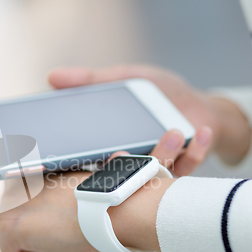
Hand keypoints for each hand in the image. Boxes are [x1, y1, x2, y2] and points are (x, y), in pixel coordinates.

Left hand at [0, 152, 174, 251]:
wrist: (104, 208)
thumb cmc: (97, 199)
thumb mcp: (70, 185)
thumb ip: (53, 190)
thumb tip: (53, 203)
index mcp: (27, 172)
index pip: (18, 201)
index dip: (39, 215)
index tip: (56, 219)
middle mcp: (11, 185)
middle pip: (12, 219)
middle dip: (33, 229)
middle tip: (60, 228)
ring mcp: (6, 206)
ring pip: (8, 238)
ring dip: (32, 243)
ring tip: (58, 235)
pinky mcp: (8, 228)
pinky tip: (52, 246)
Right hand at [49, 65, 251, 173]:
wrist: (197, 104)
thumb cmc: (158, 93)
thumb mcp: (123, 78)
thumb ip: (91, 79)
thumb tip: (51, 77)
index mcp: (109, 145)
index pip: (85, 158)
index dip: (74, 161)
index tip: (68, 156)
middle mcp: (130, 161)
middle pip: (116, 174)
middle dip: (117, 167)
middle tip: (118, 154)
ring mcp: (155, 167)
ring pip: (152, 174)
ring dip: (162, 155)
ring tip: (174, 133)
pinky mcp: (182, 167)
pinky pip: (186, 168)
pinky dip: (195, 151)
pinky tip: (200, 132)